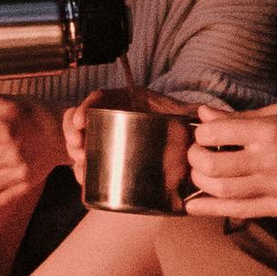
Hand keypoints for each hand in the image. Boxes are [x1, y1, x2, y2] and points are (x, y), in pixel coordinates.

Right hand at [61, 86, 180, 186]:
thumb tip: (202, 111)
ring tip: (80, 165)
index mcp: (122, 99)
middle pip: (83, 120)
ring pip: (79, 139)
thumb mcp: (172, 112)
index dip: (85, 107)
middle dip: (74, 134)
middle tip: (78, 149)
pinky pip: (83, 158)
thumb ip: (185, 111)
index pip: (99, 98)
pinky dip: (80, 168)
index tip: (81, 122)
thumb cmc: (167, 119)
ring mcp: (102, 133)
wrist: (167, 141)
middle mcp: (108, 114)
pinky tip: (82, 177)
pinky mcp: (101, 153)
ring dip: (74, 151)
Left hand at [178, 103, 276, 220]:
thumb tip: (203, 114)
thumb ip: (240, 116)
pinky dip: (214, 209)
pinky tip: (196, 206)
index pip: (217, 134)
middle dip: (195, 160)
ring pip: (224, 192)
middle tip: (195, 154)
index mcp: (271, 131)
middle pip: (214, 167)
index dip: (200, 134)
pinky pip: (242, 212)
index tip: (200, 134)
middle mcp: (272, 161)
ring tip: (198, 175)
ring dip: (201, 184)